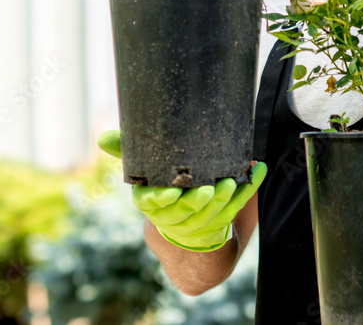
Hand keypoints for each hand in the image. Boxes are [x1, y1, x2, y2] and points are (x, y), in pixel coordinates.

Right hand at [97, 129, 265, 251]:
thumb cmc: (161, 185)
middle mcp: (173, 215)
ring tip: (233, 181)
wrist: (182, 224)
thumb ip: (126, 151)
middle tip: (209, 188)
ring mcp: (199, 220)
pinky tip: (260, 168)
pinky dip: (250, 187)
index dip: (161, 200)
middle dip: (197, 201)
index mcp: (151, 203)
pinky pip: (237, 205)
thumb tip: (102, 138)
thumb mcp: (143, 171)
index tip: (171, 192)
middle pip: (185, 210)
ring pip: (212, 212)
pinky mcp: (222, 218)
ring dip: (225, 198)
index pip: (151, 204)